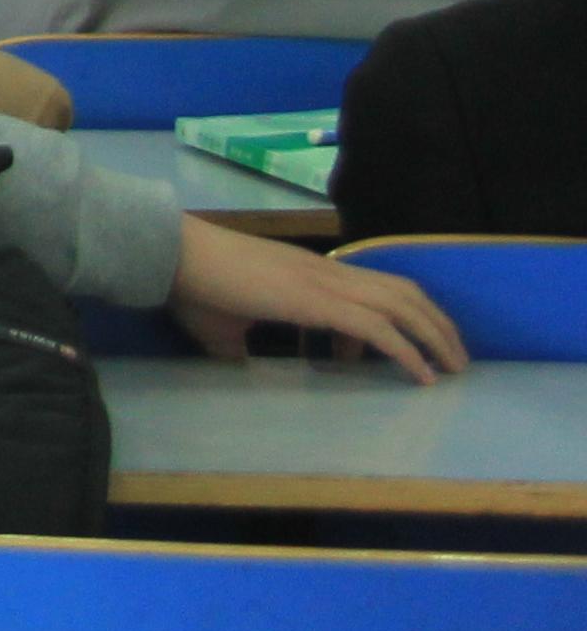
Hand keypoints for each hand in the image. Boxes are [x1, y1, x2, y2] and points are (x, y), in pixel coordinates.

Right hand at [168, 222, 463, 377]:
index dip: (398, 319)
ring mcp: (323, 284)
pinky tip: (423, 375)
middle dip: (437, 324)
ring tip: (455, 366)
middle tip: (456, 357)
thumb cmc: (192, 286)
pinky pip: (378, 329)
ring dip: (435, 336)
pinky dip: (407, 352)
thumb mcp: (222, 323)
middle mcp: (325, 273)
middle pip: (403, 291)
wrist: (174, 255)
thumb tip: (236, 363)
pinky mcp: (317, 303)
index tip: (402, 357)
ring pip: (401, 305)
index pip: (372, 288)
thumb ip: (237, 343)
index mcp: (307, 274)